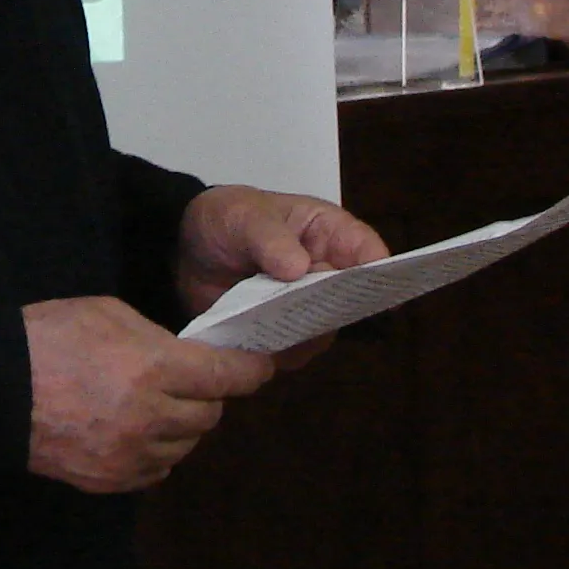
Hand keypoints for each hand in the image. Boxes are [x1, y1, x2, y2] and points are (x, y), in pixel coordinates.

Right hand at [23, 296, 275, 493]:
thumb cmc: (47, 337)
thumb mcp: (109, 315)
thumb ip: (158, 340)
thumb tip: (188, 360)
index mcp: (153, 369)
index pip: (226, 376)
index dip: (249, 370)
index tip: (259, 366)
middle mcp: (150, 418)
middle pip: (209, 415)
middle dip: (207, 395)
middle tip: (191, 380)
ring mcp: (130, 455)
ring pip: (186, 444)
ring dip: (181, 424)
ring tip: (155, 404)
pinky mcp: (111, 480)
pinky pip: (157, 469)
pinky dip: (156, 450)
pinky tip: (134, 429)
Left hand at [175, 185, 391, 368]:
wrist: (186, 249)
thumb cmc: (227, 219)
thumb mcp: (244, 217)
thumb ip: (271, 239)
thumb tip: (299, 269)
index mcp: (328, 232)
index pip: (366, 249)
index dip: (379, 270)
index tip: (383, 291)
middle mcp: (325, 273)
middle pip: (350, 298)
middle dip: (335, 308)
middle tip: (311, 312)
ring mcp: (305, 307)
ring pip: (324, 330)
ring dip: (303, 333)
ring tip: (273, 325)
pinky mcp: (282, 333)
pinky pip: (292, 351)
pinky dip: (277, 350)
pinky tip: (257, 342)